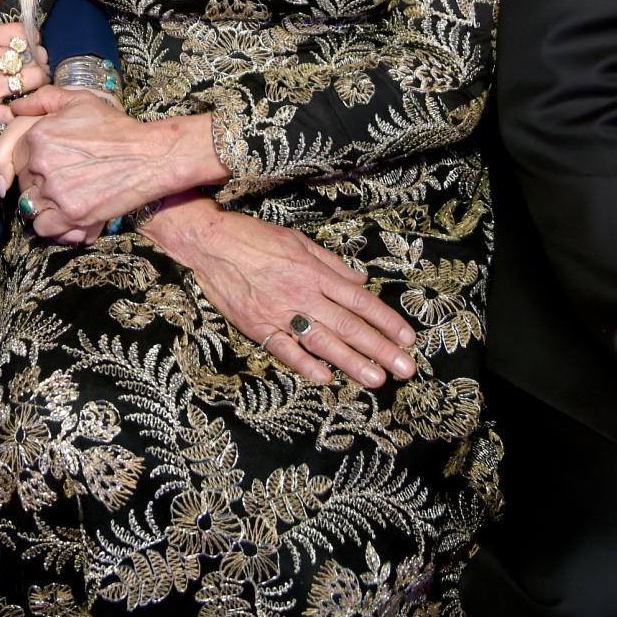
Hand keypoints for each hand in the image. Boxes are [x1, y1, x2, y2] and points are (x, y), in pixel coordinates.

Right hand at [0, 0, 49, 130]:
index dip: (32, 39)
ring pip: (32, 84)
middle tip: (31, 68)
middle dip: (38, 62)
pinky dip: (20, 113)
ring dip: (35, 86)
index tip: (28, 46)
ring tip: (28, 88)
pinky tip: (17, 109)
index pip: (25, 33)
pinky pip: (13, 114)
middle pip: (35, 59)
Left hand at [0, 84, 217, 237]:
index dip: (20, 163)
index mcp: (37, 135)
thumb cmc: (116, 128)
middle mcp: (40, 163)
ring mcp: (54, 191)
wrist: (149, 156)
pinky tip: (67, 214)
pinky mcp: (70, 214)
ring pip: (28, 206)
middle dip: (34, 183)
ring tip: (64, 197)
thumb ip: (41, 100)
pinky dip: (52, 224)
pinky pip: (42, 227)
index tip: (32, 169)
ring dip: (42, 205)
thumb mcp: (79, 100)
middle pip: (19, 182)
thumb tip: (13, 107)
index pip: (7, 155)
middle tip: (60, 179)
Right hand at [144, 196, 416, 389]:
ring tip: (377, 379)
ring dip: (352, 362)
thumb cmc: (254, 237)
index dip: (385, 320)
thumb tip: (360, 281)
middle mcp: (302, 294)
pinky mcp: (256, 326)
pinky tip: (326, 378)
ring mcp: (279, 313)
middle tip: (405, 368)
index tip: (407, 338)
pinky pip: (285, 349)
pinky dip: (305, 364)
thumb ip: (331, 263)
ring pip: (322, 342)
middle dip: (380, 349)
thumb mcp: (298, 241)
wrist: (209, 242)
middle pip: (349, 325)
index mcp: (314, 272)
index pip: (359, 300)